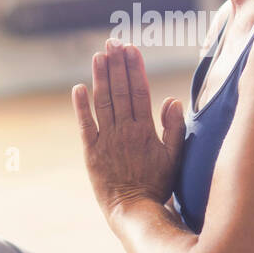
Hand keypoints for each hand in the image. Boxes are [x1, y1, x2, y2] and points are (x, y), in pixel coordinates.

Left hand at [72, 39, 185, 222]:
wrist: (133, 210)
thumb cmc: (158, 184)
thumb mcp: (174, 157)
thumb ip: (174, 128)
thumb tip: (173, 99)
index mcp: (145, 129)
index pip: (139, 91)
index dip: (134, 68)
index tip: (131, 48)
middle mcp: (124, 130)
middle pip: (120, 91)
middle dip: (116, 64)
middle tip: (113, 42)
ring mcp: (106, 139)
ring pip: (103, 102)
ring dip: (100, 77)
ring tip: (98, 55)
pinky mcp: (91, 151)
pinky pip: (85, 124)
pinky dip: (81, 106)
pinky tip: (79, 88)